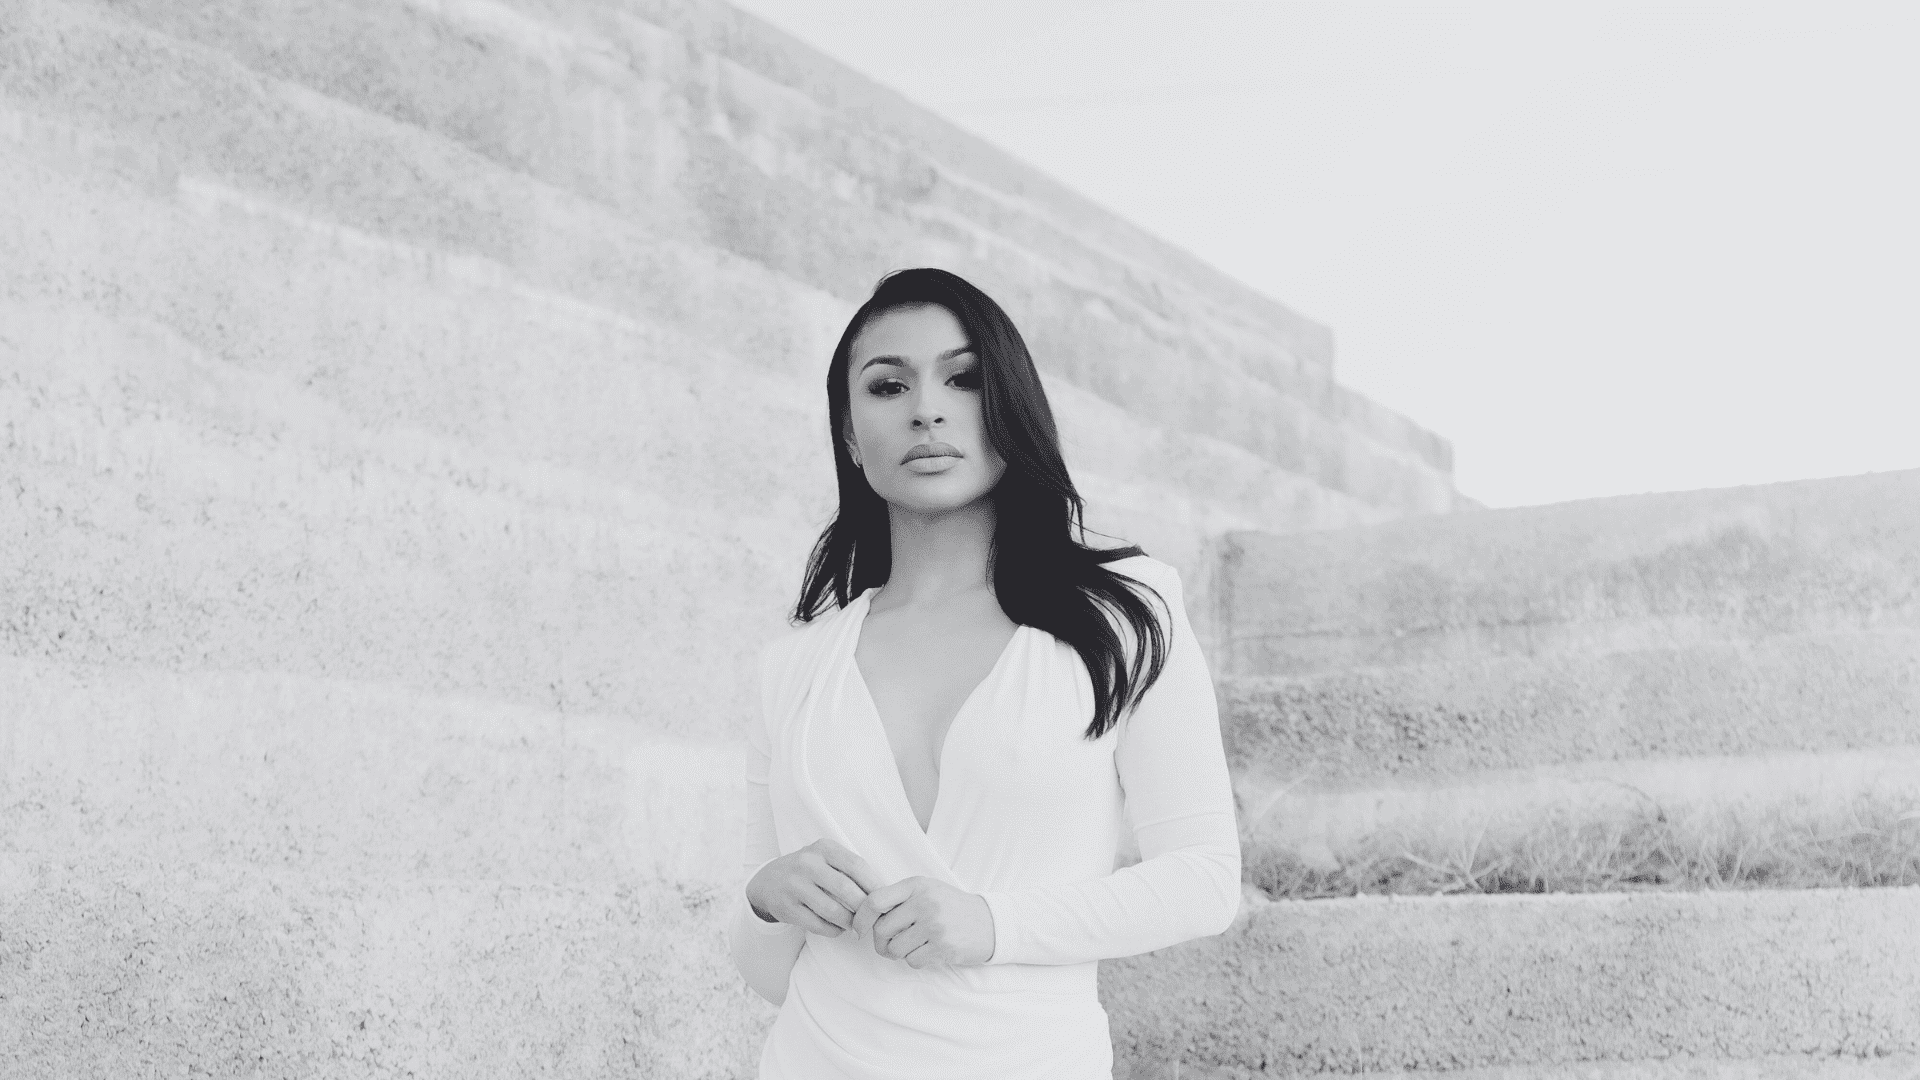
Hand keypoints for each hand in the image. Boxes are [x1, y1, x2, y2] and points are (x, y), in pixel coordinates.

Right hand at [746, 838, 885, 937]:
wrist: (767, 881)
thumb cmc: (809, 870)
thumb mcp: (826, 858)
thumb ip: (851, 869)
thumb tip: (884, 891)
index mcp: (824, 848)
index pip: (857, 865)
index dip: (874, 885)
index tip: (884, 899)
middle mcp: (807, 864)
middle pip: (846, 890)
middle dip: (863, 909)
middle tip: (871, 919)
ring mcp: (794, 886)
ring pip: (833, 911)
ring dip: (849, 923)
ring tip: (855, 925)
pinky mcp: (787, 907)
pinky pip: (818, 925)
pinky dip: (833, 931)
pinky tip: (838, 929)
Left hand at [850, 876, 995, 968]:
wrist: (990, 922)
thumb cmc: (950, 907)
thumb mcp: (927, 890)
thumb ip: (899, 898)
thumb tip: (863, 916)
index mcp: (916, 886)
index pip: (875, 900)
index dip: (861, 918)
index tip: (858, 929)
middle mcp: (925, 903)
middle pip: (882, 930)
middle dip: (880, 943)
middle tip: (889, 945)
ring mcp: (935, 925)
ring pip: (895, 949)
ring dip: (899, 953)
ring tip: (914, 945)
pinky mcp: (943, 947)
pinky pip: (913, 961)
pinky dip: (916, 960)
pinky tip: (929, 951)